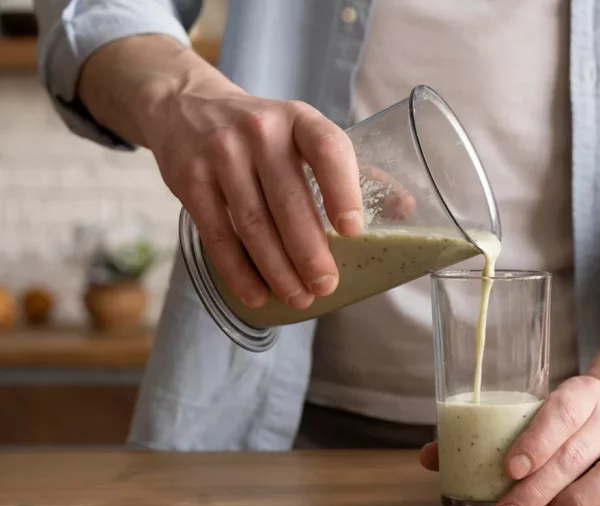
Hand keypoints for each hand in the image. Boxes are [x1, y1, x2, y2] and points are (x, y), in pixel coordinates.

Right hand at [143, 74, 362, 309]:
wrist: (185, 105)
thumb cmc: (264, 132)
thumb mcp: (304, 132)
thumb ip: (349, 169)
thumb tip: (404, 208)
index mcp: (299, 119)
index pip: (327, 149)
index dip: (342, 190)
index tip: (352, 231)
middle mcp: (259, 132)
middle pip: (289, 201)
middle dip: (310, 252)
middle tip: (327, 285)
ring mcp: (221, 155)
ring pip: (254, 225)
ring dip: (278, 270)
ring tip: (299, 297)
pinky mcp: (189, 181)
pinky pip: (218, 235)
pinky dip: (239, 271)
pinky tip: (257, 294)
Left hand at [420, 376, 599, 505]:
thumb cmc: (562, 417)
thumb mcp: (531, 410)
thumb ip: (483, 433)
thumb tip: (428, 458)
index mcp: (583, 392)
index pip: (562, 411)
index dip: (536, 441)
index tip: (509, 468)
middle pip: (576, 455)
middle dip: (535, 491)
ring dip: (570, 505)